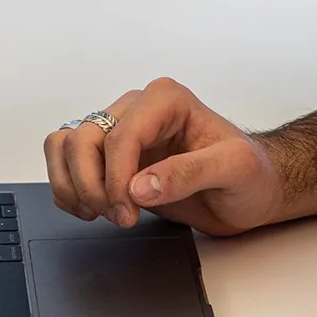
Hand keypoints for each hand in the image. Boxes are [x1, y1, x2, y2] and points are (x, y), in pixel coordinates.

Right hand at [44, 78, 284, 236]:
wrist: (252, 191)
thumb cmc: (251, 174)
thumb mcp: (235, 170)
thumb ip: (190, 173)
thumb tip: (140, 188)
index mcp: (166, 100)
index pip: (120, 135)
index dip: (116, 178)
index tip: (127, 210)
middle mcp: (137, 109)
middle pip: (82, 139)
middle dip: (91, 184)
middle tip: (117, 216)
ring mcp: (120, 132)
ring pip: (65, 146)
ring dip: (73, 185)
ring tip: (102, 213)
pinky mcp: (111, 157)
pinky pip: (66, 163)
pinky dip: (69, 190)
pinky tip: (95, 210)